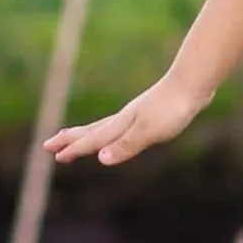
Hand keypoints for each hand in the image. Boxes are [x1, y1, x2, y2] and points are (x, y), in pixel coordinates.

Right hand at [43, 72, 211, 166]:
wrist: (193, 83)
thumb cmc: (172, 108)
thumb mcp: (150, 131)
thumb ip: (126, 145)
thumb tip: (100, 158)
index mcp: (122, 124)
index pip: (93, 140)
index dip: (75, 149)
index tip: (55, 156)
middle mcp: (125, 118)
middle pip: (92, 131)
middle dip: (70, 139)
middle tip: (48, 145)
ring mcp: (136, 114)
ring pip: (104, 126)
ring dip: (86, 134)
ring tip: (73, 136)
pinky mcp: (149, 113)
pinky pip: (120, 125)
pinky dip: (109, 130)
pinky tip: (116, 130)